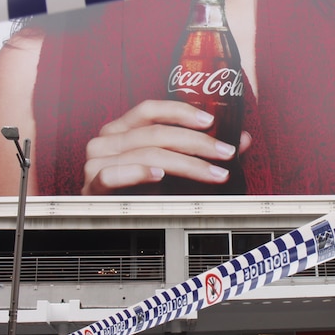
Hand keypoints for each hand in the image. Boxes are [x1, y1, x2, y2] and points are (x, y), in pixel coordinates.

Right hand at [82, 99, 251, 193]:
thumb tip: (242, 140)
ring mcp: (96, 162)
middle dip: (197, 143)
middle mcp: (106, 140)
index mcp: (122, 129)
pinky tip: (160, 175)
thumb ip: (205, 154)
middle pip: (156, 132)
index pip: (150, 109)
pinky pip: (114, 174)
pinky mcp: (92, 186)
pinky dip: (138, 173)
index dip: (182, 112)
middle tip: (225, 153)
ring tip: (213, 173)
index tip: (211, 122)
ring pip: (146, 153)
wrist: (106, 225)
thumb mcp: (176, 170)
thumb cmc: (140, 193)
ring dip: (186, 163)